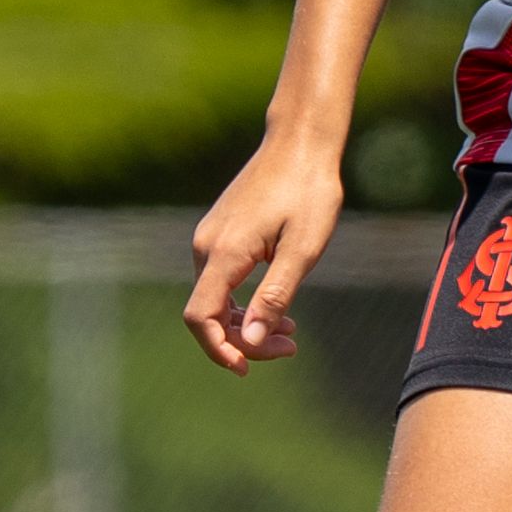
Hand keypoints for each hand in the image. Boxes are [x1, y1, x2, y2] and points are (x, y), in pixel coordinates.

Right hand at [182, 135, 348, 369]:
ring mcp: (211, 238)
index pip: (201, 316)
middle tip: (291, 348)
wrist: (301, 141)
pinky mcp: (221, 233)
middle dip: (245, 341)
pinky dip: (246, 303)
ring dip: (248, 324)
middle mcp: (207, 246)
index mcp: (224, 252)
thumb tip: (252, 342)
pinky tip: (280, 311)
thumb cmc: (310, 190)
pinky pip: (223, 282)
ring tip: (291, 335)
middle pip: (210, 313)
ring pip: (217, 299)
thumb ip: (276, 296)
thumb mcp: (304, 249)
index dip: (218, 349)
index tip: (247, 369)